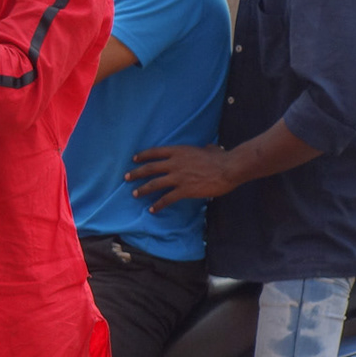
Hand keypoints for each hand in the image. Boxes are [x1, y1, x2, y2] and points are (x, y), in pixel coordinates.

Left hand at [125, 145, 240, 213]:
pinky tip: (152, 209)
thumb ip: (204, 149)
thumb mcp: (210, 149)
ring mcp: (178, 177)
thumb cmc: (222, 158)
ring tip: (134, 194)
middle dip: (136, 173)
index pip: (155, 152)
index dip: (143, 156)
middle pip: (150, 168)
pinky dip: (158, 204)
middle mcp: (175, 163)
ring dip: (142, 189)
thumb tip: (208, 147)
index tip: (134, 159)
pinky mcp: (184, 190)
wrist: (229, 168)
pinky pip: (167, 198)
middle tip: (126, 177)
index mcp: (179, 151)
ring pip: (154, 184)